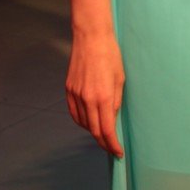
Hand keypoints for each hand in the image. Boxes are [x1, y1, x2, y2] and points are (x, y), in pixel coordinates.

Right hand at [65, 28, 124, 156]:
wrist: (91, 37)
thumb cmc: (110, 54)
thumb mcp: (120, 78)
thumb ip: (116, 101)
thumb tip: (112, 118)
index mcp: (103, 96)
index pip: (107, 130)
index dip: (113, 145)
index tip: (118, 152)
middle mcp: (87, 98)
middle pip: (94, 131)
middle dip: (104, 143)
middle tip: (112, 148)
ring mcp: (76, 94)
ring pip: (83, 123)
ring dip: (93, 131)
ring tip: (103, 132)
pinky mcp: (68, 89)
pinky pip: (74, 113)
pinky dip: (81, 121)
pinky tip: (88, 121)